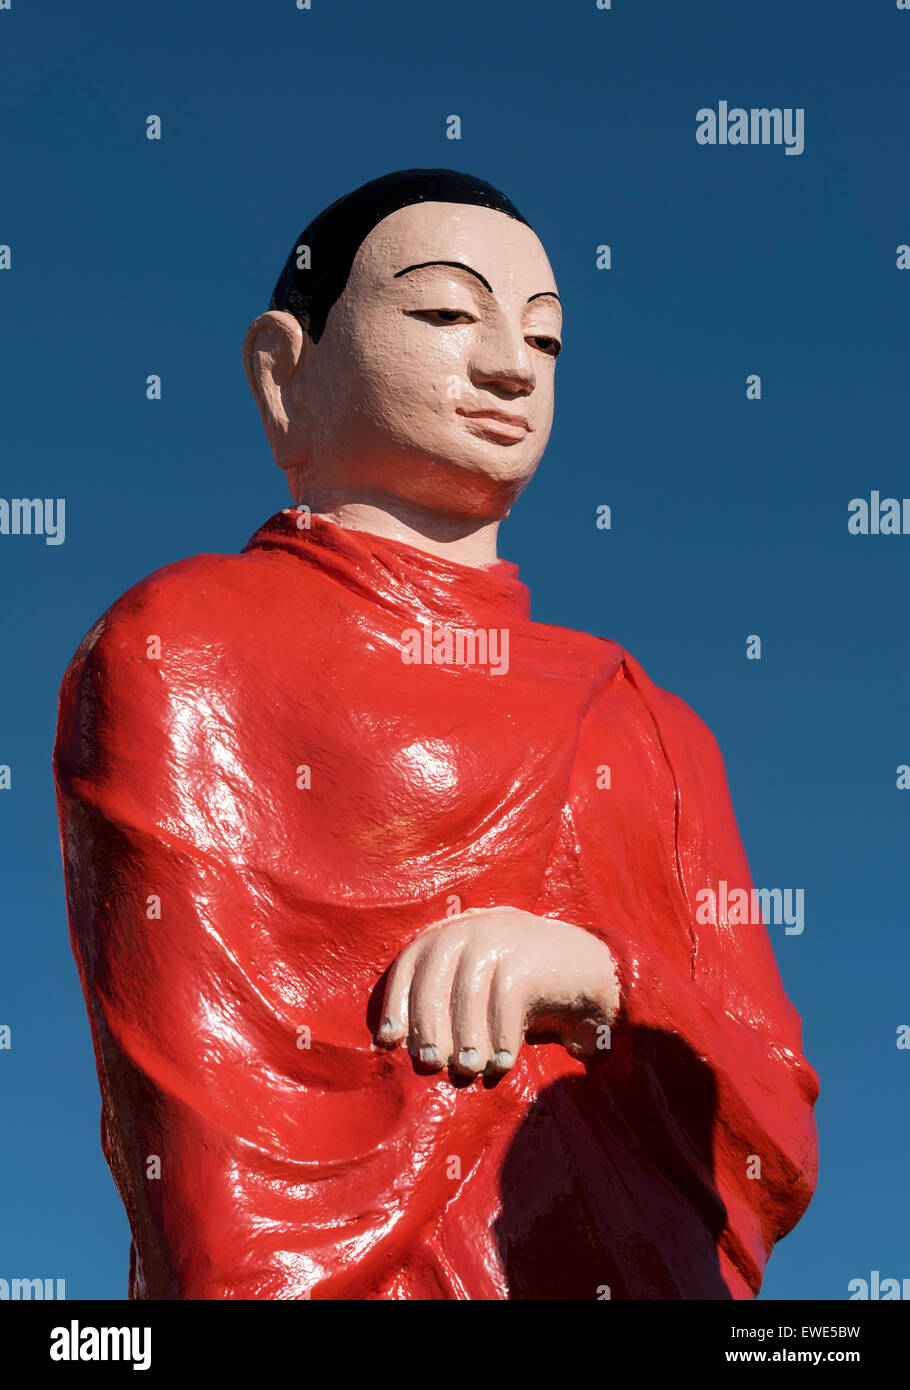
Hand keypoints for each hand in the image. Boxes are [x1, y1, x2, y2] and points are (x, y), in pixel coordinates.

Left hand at [374, 906, 618, 1078]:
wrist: (578, 968)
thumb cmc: (515, 987)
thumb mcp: (473, 984)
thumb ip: (439, 1002)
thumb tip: (390, 1043)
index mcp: (447, 934)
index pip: (408, 965)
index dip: (396, 1004)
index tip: (390, 1042)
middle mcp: (467, 930)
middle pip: (433, 982)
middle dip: (428, 1027)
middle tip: (432, 1064)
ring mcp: (498, 938)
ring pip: (468, 994)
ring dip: (466, 1037)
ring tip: (470, 1068)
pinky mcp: (526, 957)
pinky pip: (504, 1002)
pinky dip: (502, 1036)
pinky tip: (505, 1061)